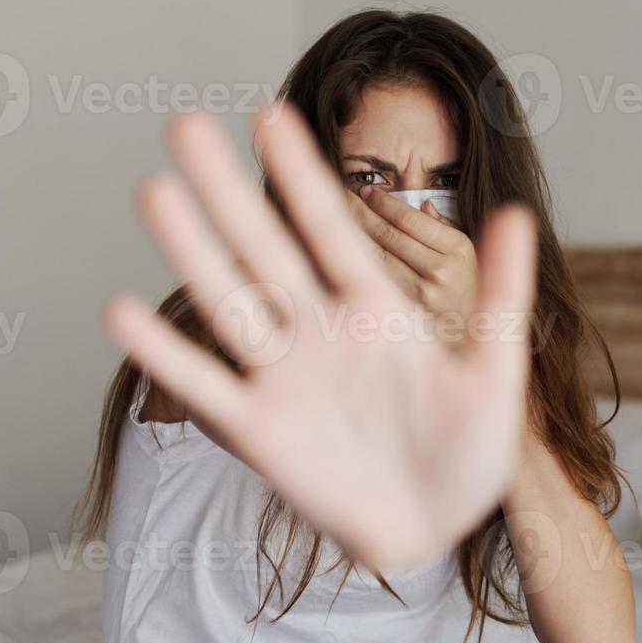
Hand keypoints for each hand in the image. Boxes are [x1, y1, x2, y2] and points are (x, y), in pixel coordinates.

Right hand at [103, 106, 536, 569]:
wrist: (437, 528)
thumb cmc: (470, 453)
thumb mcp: (495, 372)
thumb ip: (499, 295)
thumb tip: (519, 212)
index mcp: (377, 312)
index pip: (332, 231)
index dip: (303, 176)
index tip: (271, 115)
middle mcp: (321, 332)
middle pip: (265, 250)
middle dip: (229, 191)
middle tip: (184, 124)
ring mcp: (285, 378)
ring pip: (229, 303)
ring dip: (191, 251)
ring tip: (154, 191)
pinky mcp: (259, 431)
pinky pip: (206, 387)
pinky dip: (166, 355)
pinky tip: (121, 311)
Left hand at [346, 191, 477, 330]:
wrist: (473, 341)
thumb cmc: (471, 296)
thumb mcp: (471, 258)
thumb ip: (446, 228)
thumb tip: (422, 204)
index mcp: (458, 249)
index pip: (408, 218)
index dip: (382, 202)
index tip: (366, 190)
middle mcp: (440, 271)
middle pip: (387, 234)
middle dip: (360, 211)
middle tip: (343, 195)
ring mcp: (421, 295)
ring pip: (376, 257)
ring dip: (352, 234)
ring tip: (335, 216)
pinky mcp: (405, 314)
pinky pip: (375, 282)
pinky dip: (355, 264)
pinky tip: (341, 251)